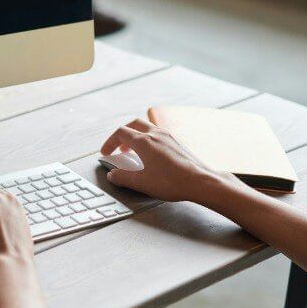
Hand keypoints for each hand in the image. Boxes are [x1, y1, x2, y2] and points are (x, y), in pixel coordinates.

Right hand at [101, 118, 239, 204]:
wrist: (200, 182)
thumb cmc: (172, 182)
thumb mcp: (141, 183)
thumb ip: (123, 177)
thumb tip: (112, 174)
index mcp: (144, 141)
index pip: (121, 133)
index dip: (110, 142)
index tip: (106, 152)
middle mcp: (156, 134)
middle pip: (134, 124)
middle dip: (122, 134)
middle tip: (118, 147)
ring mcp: (169, 136)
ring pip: (147, 127)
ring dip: (136, 136)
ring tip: (134, 151)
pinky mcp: (178, 142)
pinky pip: (159, 134)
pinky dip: (149, 140)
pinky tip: (152, 155)